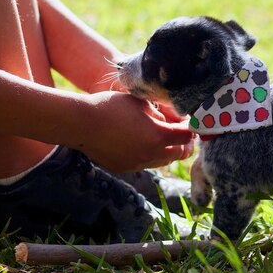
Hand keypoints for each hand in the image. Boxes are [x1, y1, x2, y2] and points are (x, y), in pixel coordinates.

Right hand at [72, 91, 193, 171]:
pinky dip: (150, 156)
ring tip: (166, 140)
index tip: (192, 123)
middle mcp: (151, 154)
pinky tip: (144, 144)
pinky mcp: (124, 168)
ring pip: (162, 161)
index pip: (186, 136)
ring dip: (167, 151)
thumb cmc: (111, 106)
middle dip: (183, 143)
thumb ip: (160, 115)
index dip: (192, 129)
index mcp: (158, 136)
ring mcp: (137, 164)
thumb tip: (170, 123)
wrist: (80, 123)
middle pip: (178, 153)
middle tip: (183, 133)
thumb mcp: (141, 104)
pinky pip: (145, 164)